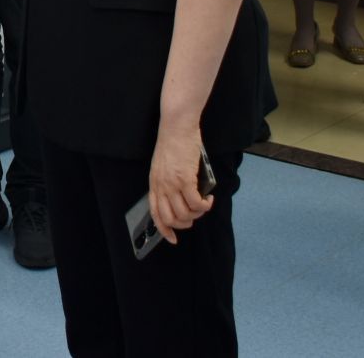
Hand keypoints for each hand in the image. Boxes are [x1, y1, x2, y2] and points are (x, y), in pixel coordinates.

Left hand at [147, 121, 214, 246]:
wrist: (177, 126)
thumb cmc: (173, 142)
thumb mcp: (164, 165)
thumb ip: (170, 181)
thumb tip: (184, 196)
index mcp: (154, 183)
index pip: (155, 214)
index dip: (164, 230)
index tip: (173, 238)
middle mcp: (161, 186)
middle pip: (171, 218)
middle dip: (185, 223)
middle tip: (195, 216)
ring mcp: (172, 184)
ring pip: (185, 213)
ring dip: (198, 214)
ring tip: (204, 205)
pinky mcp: (185, 179)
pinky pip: (196, 203)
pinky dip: (205, 205)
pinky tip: (209, 199)